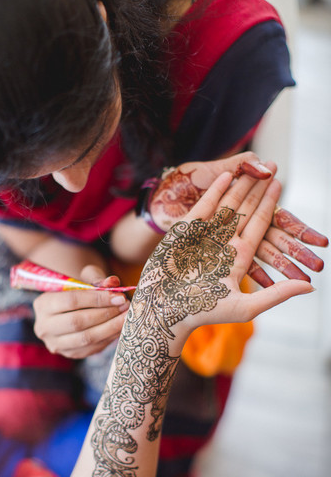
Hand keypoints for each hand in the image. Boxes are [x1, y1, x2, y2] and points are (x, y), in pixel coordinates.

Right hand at [33, 265, 129, 358]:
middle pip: (77, 321)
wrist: (71, 309)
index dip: (97, 299)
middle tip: (125, 306)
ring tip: (127, 316)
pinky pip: (92, 348)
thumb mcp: (85, 279)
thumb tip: (113, 282)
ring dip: (110, 327)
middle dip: (105, 313)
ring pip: (86, 338)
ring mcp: (55, 344)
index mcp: (43, 304)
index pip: (71, 301)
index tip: (119, 296)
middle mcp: (44, 326)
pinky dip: (109, 337)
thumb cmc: (79, 290)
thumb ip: (97, 279)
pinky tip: (121, 327)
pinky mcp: (70, 354)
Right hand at [137, 170, 315, 348]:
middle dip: (257, 188)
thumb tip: (310, 287)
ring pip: (226, 205)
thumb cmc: (203, 312)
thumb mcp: (246, 307)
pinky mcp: (186, 230)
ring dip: (239, 185)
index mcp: (238, 259)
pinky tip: (227, 174)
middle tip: (270, 166)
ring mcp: (204, 236)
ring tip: (251, 164)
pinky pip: (204, 206)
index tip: (278, 183)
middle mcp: (223, 244)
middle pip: (244, 210)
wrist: (165, 309)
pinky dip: (215, 191)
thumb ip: (277, 294)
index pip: (257, 226)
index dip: (268, 205)